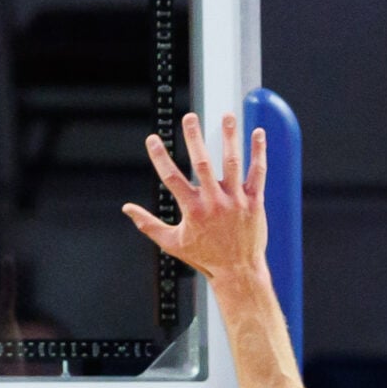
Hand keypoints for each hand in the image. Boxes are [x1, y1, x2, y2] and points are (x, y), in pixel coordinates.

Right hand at [124, 113, 267, 285]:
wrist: (238, 271)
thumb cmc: (205, 258)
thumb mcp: (172, 244)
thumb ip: (149, 224)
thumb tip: (127, 209)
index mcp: (193, 210)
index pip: (172, 178)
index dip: (160, 157)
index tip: (152, 139)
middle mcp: (214, 202)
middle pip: (202, 163)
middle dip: (194, 138)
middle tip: (189, 117)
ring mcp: (236, 200)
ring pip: (232, 163)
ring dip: (229, 137)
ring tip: (226, 115)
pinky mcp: (254, 201)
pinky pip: (257, 172)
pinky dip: (258, 152)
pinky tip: (258, 132)